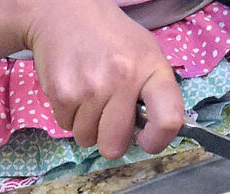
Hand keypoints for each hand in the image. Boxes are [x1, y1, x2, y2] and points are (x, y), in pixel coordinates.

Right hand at [22, 0, 184, 157]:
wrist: (64, 10)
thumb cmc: (113, 38)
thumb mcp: (148, 55)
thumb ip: (156, 94)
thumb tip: (151, 134)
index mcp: (152, 70)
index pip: (168, 120)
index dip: (158, 141)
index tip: (146, 141)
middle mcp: (123, 79)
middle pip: (115, 145)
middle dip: (111, 140)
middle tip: (109, 120)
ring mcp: (90, 87)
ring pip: (87, 138)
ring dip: (87, 126)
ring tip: (89, 97)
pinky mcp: (60, 91)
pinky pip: (66, 125)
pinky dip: (69, 115)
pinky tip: (74, 89)